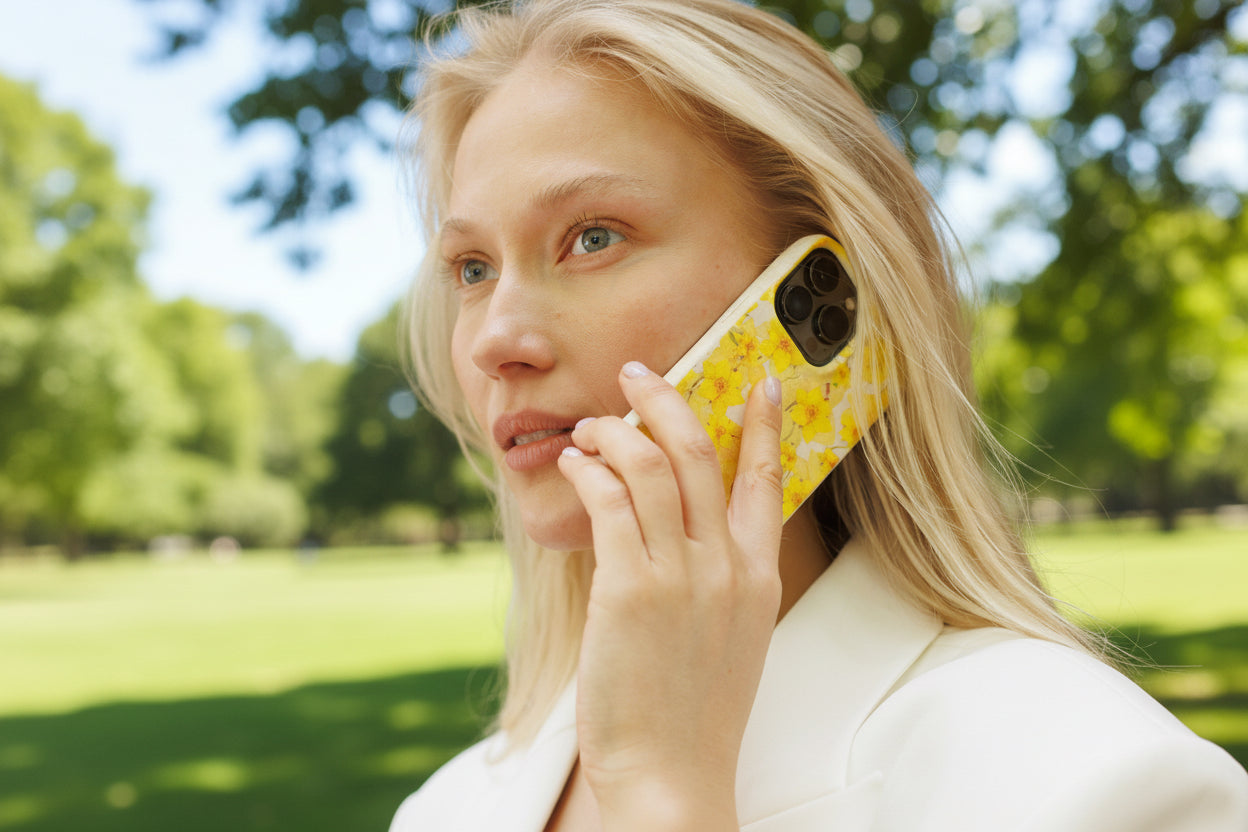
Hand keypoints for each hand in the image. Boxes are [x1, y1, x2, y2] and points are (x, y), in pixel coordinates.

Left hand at [556, 360, 784, 829]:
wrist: (672, 775)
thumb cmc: (692, 712)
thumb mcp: (731, 638)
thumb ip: (719, 580)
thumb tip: (682, 530)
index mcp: (757, 576)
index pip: (767, 480)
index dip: (761, 424)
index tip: (758, 381)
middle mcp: (726, 566)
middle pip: (699, 451)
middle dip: (664, 399)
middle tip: (635, 374)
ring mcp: (682, 575)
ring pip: (648, 464)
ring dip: (613, 432)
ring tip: (589, 430)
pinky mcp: (630, 588)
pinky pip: (609, 500)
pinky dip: (589, 470)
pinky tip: (574, 465)